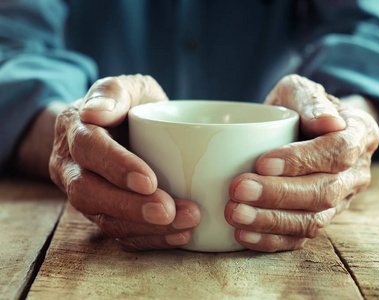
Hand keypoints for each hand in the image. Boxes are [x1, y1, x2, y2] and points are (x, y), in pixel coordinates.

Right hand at [49, 74, 200, 250]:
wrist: (123, 127)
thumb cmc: (130, 105)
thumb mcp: (128, 87)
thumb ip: (114, 91)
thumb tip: (95, 111)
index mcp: (75, 129)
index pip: (88, 148)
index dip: (116, 166)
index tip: (149, 180)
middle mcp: (72, 165)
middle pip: (89, 192)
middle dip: (130, 206)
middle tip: (168, 211)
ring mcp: (85, 193)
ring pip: (104, 219)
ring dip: (145, 227)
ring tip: (186, 224)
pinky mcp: (103, 212)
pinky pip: (119, 233)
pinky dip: (150, 238)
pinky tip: (180, 235)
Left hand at [225, 75, 378, 251]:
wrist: (307, 130)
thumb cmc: (300, 107)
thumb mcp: (302, 90)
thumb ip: (312, 100)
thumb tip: (329, 122)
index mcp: (359, 134)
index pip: (339, 151)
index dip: (302, 160)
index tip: (263, 162)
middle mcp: (355, 173)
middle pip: (325, 192)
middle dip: (279, 194)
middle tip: (239, 189)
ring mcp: (341, 201)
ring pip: (313, 220)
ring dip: (271, 220)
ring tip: (235, 213)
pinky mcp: (320, 218)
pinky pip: (301, 238)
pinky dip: (271, 240)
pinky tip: (242, 234)